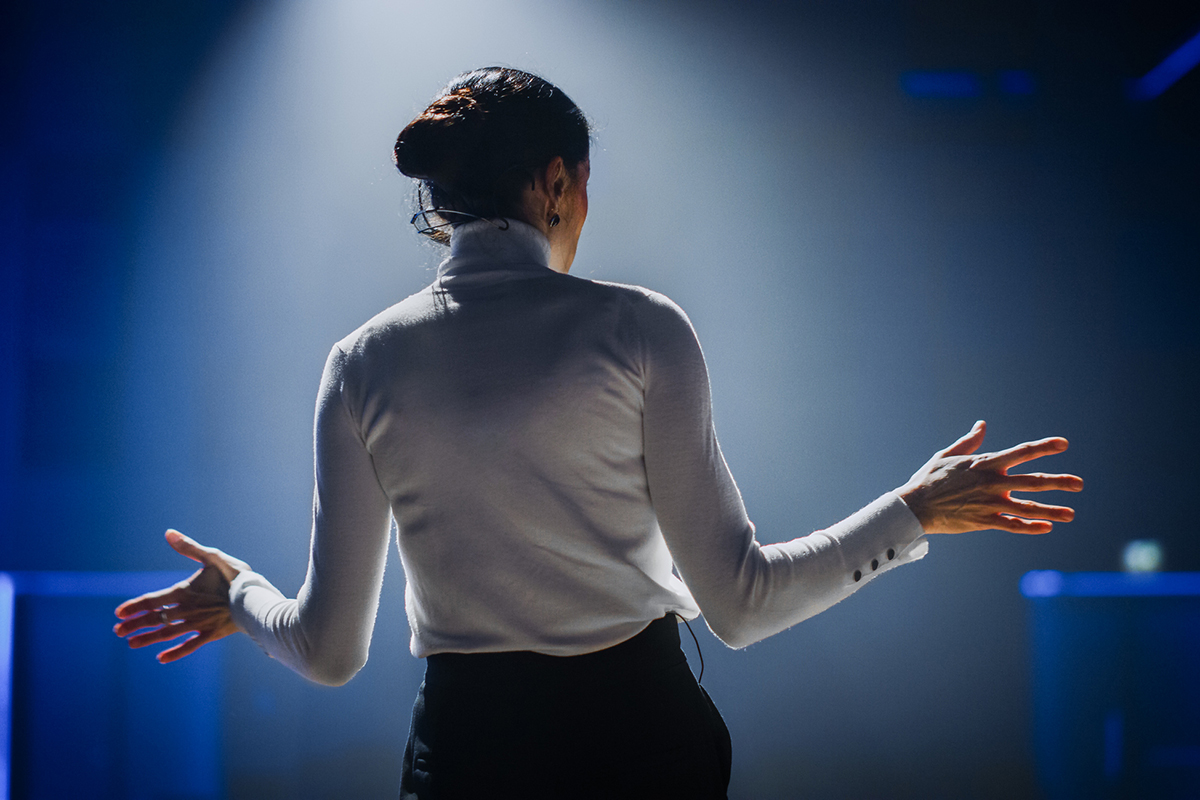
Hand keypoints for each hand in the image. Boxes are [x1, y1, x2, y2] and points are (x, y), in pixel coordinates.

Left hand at [113, 530, 249, 662]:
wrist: (256, 599)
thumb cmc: (236, 576)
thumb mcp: (213, 556)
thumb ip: (189, 547)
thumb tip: (168, 533)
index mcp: (185, 592)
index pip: (152, 600)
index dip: (134, 607)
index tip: (118, 614)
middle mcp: (187, 610)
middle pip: (156, 619)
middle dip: (135, 625)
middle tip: (117, 631)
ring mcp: (198, 624)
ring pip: (168, 634)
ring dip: (148, 638)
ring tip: (131, 643)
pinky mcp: (211, 634)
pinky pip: (189, 646)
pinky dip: (175, 652)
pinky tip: (162, 658)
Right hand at [897, 420, 1082, 534]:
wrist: (914, 507)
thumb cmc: (928, 478)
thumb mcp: (947, 455)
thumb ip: (969, 441)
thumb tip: (982, 425)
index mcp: (984, 464)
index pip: (1021, 452)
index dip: (1044, 447)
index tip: (1063, 444)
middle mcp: (991, 483)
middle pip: (1033, 481)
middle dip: (1059, 482)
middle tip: (1079, 483)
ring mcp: (989, 503)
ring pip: (1028, 507)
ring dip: (1052, 510)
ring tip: (1071, 514)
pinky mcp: (984, 521)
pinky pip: (1013, 525)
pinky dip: (1031, 527)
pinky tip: (1046, 527)